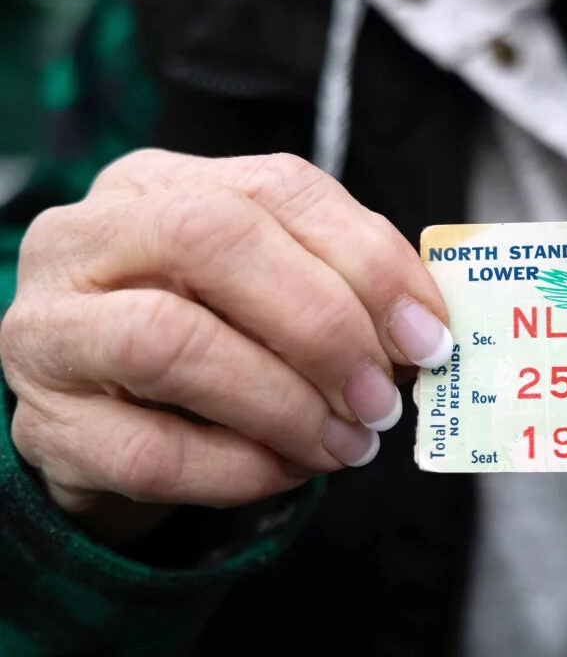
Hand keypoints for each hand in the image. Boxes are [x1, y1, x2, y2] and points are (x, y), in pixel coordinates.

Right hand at [0, 150, 453, 542]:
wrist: (107, 428)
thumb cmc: (209, 341)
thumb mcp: (269, 293)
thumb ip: (340, 289)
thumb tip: (426, 330)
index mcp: (160, 185)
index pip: (278, 185)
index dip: (368, 260)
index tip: (429, 333)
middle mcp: (89, 236)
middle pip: (214, 241)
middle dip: (324, 325)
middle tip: (384, 397)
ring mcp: (53, 328)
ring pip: (171, 342)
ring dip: (285, 403)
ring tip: (349, 443)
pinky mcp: (47, 424)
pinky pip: (152, 451)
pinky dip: (241, 468)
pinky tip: (287, 471)